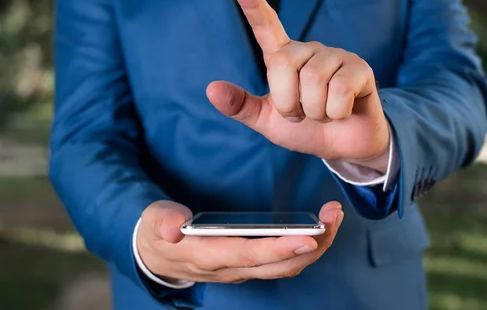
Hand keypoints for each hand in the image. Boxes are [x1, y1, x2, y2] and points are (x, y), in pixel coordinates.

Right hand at [136, 200, 343, 283]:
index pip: (248, 255)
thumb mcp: (152, 222)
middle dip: (312, 245)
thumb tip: (174, 226)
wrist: (156, 256)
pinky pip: (282, 263)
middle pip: (278, 265)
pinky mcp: (248, 265)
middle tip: (333, 217)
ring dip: (315, 246)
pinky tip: (318, 229)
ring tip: (333, 218)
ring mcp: (241, 270)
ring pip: (285, 267)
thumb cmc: (158, 234)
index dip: (279, 249)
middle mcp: (229, 269)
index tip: (308, 238)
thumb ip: (162, 221)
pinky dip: (305, 248)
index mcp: (206, 256)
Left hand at [206, 0, 389, 167]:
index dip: (252, 3)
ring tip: (323, 113)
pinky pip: (339, 90)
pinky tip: (342, 112)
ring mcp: (336, 56)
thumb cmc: (305, 129)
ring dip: (314, 111)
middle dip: (288, 102)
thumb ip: (241, 107)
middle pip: (283, 64)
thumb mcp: (268, 122)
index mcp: (284, 58)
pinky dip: (335, 112)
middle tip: (300, 114)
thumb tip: (211, 89)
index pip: (266, 26)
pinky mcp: (360, 68)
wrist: (343, 147)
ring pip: (313, 80)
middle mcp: (309, 50)